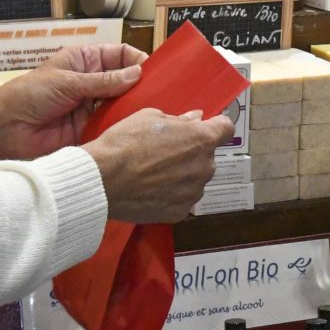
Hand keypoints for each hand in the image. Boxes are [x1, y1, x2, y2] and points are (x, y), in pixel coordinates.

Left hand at [0, 44, 144, 160]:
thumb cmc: (30, 94)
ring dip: (134, 107)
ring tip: (152, 111)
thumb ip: (103, 80)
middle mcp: (93, 82)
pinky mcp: (91, 129)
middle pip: (126, 80)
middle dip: (141, 85)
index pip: (120, 55)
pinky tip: (136, 128)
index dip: (136, 60)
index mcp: (85, 61)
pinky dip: (124, 126)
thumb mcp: (67, 81)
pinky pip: (113, 125)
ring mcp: (93, 106)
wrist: (5, 128)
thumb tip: (137, 73)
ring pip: (123, 103)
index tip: (153, 70)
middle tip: (160, 93)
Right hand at [83, 109, 232, 225]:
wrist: (103, 179)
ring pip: (195, 179)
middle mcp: (205, 166)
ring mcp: (194, 192)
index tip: (205, 128)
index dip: (216, 126)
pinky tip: (151, 191)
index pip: (226, 128)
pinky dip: (171, 195)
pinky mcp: (180, 212)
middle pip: (207, 157)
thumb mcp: (150, 117)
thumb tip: (196, 118)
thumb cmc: (125, 142)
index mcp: (202, 139)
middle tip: (165, 153)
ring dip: (183, 175)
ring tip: (154, 174)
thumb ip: (180, 119)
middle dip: (192, 153)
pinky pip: (182, 200)